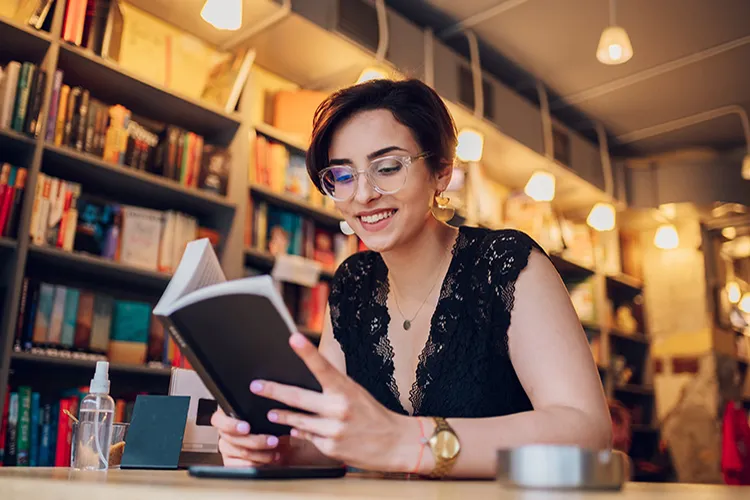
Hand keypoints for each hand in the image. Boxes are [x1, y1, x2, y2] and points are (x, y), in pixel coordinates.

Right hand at [211, 407, 288, 466]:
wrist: (283, 446)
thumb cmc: (273, 428)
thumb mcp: (269, 415)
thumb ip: (262, 411)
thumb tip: (268, 412)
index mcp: (229, 415)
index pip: (219, 419)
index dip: (231, 424)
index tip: (246, 428)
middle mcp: (225, 433)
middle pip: (233, 439)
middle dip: (256, 441)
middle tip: (273, 441)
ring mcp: (227, 449)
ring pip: (241, 452)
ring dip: (261, 454)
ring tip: (275, 452)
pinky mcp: (231, 463)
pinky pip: (241, 466)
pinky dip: (257, 464)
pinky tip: (268, 460)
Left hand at [249, 333, 416, 472]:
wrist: (395, 443)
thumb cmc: (374, 414)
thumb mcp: (356, 391)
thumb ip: (334, 384)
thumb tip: (311, 371)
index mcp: (346, 389)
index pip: (323, 366)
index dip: (307, 351)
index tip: (293, 338)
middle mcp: (339, 408)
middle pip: (297, 397)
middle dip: (272, 391)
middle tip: (256, 386)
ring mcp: (333, 429)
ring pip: (296, 420)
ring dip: (281, 415)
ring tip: (271, 412)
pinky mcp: (330, 448)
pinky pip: (307, 437)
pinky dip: (301, 432)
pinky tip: (298, 429)